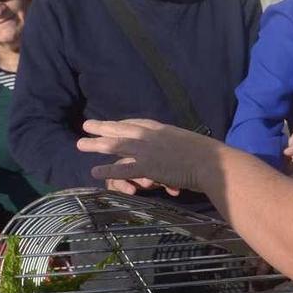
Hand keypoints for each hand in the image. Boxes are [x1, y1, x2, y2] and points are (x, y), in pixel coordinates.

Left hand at [77, 119, 219, 192]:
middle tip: (86, 125)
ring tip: (80, 144)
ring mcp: (147, 150)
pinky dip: (107, 169)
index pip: (137, 122)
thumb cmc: (208, 156)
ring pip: (116, 145)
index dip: (122, 122)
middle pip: (121, 128)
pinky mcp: (147, 167)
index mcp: (162, 129)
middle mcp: (151, 136)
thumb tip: (177, 151)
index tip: (112, 122)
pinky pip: (122, 168)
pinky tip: (94, 170)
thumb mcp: (189, 143)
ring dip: (97, 144)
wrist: (212, 163)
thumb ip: (177, 145)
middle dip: (103, 127)